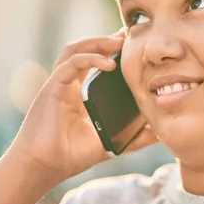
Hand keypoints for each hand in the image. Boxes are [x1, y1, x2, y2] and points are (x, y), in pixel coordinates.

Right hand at [8, 30, 158, 184]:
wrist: (44, 168)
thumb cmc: (71, 156)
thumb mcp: (110, 143)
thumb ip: (133, 138)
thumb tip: (158, 134)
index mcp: (81, 94)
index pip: (95, 62)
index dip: (112, 51)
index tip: (133, 45)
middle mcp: (69, 85)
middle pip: (85, 49)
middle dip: (107, 40)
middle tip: (129, 35)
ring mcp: (59, 85)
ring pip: (74, 50)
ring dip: (97, 42)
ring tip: (119, 42)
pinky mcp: (52, 88)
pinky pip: (69, 65)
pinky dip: (89, 59)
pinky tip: (108, 64)